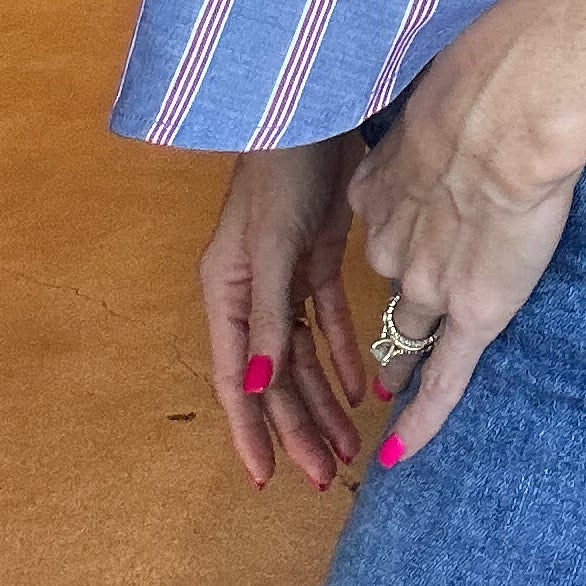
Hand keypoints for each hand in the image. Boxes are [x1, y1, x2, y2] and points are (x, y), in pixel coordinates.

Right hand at [199, 134, 368, 490]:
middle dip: (296, 427)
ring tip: (350, 446)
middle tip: (325, 476)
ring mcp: (282, 277)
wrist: (314, 108)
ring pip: (301, 356)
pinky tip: (361, 389)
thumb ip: (269, 317)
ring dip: (323, 399)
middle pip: (272, 377)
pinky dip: (341, 354)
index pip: (233, 378)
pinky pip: (327, 321)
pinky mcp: (314, 258)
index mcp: (225, 292)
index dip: (248, 430)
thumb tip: (257, 387)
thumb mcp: (271, 246)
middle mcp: (249, 292)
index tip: (266, 477)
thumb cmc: (282, 171)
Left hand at [345, 0, 585, 465]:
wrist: (508, 116)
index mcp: (382, 189)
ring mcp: (429, 285)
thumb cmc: (493, 86)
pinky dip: (417, 421)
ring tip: (388, 391)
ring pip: (412, 331)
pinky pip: (439, 382)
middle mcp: (392, 243)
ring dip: (402, 358)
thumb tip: (469, 98)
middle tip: (398, 323)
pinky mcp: (470, 316)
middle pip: (393, 284)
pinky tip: (396, 455)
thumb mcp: (447, 95)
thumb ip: (444, 117)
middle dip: (399, 302)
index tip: (406, 248)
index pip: (384, 229)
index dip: (399, 241)